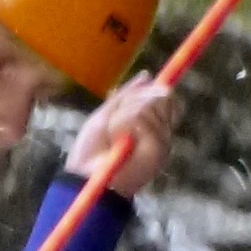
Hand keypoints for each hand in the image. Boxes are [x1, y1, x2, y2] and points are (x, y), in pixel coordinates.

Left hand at [65, 78, 177, 201]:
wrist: (86, 175)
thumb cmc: (92, 150)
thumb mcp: (107, 113)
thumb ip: (127, 95)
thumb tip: (147, 75)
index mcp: (151, 124)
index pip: (164, 96)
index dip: (149, 92)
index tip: (128, 100)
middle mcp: (162, 131)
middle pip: (161, 95)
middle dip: (132, 102)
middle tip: (114, 124)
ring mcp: (162, 140)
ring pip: (150, 104)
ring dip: (124, 116)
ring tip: (114, 137)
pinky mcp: (160, 148)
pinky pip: (144, 119)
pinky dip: (125, 125)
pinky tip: (120, 142)